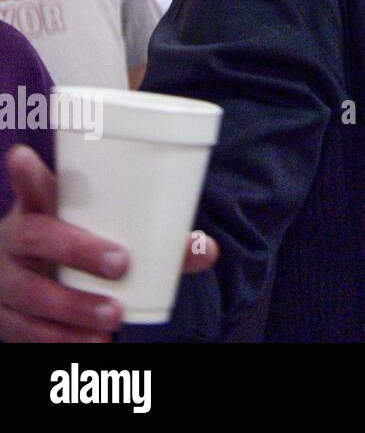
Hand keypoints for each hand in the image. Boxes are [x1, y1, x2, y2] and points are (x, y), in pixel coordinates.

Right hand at [0, 144, 218, 342]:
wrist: (31, 280)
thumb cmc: (78, 245)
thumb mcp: (101, 231)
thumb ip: (153, 236)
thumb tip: (208, 250)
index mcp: (39, 209)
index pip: (31, 186)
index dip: (27, 174)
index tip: (26, 157)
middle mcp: (15, 240)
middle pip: (34, 237)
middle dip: (77, 249)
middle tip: (121, 264)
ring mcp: (5, 281)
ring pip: (29, 292)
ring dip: (73, 306)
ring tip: (114, 315)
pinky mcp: (6, 318)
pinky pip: (26, 331)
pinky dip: (61, 339)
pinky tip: (93, 343)